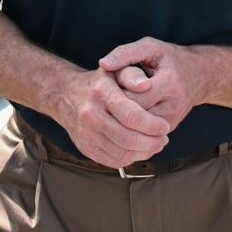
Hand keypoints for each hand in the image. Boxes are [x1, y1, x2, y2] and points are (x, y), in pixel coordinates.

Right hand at [53, 68, 171, 167]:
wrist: (66, 95)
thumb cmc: (99, 82)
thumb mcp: (115, 70)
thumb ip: (133, 75)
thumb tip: (147, 85)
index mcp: (101, 93)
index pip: (132, 116)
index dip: (152, 125)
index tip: (165, 126)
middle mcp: (91, 115)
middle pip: (128, 139)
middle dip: (152, 142)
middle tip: (164, 139)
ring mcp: (86, 134)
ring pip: (122, 153)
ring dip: (144, 153)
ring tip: (156, 145)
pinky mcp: (85, 148)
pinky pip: (113, 161)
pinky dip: (130, 159)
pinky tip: (140, 151)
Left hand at [99, 37, 203, 130]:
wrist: (200, 76)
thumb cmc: (170, 59)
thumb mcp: (150, 47)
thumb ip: (126, 53)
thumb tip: (103, 64)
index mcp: (169, 84)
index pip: (133, 97)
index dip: (116, 93)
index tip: (108, 85)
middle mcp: (173, 106)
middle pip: (134, 116)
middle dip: (117, 109)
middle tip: (108, 99)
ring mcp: (172, 121)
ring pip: (137, 130)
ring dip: (122, 120)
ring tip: (115, 106)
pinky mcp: (168, 130)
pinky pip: (143, 134)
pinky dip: (131, 126)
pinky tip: (124, 115)